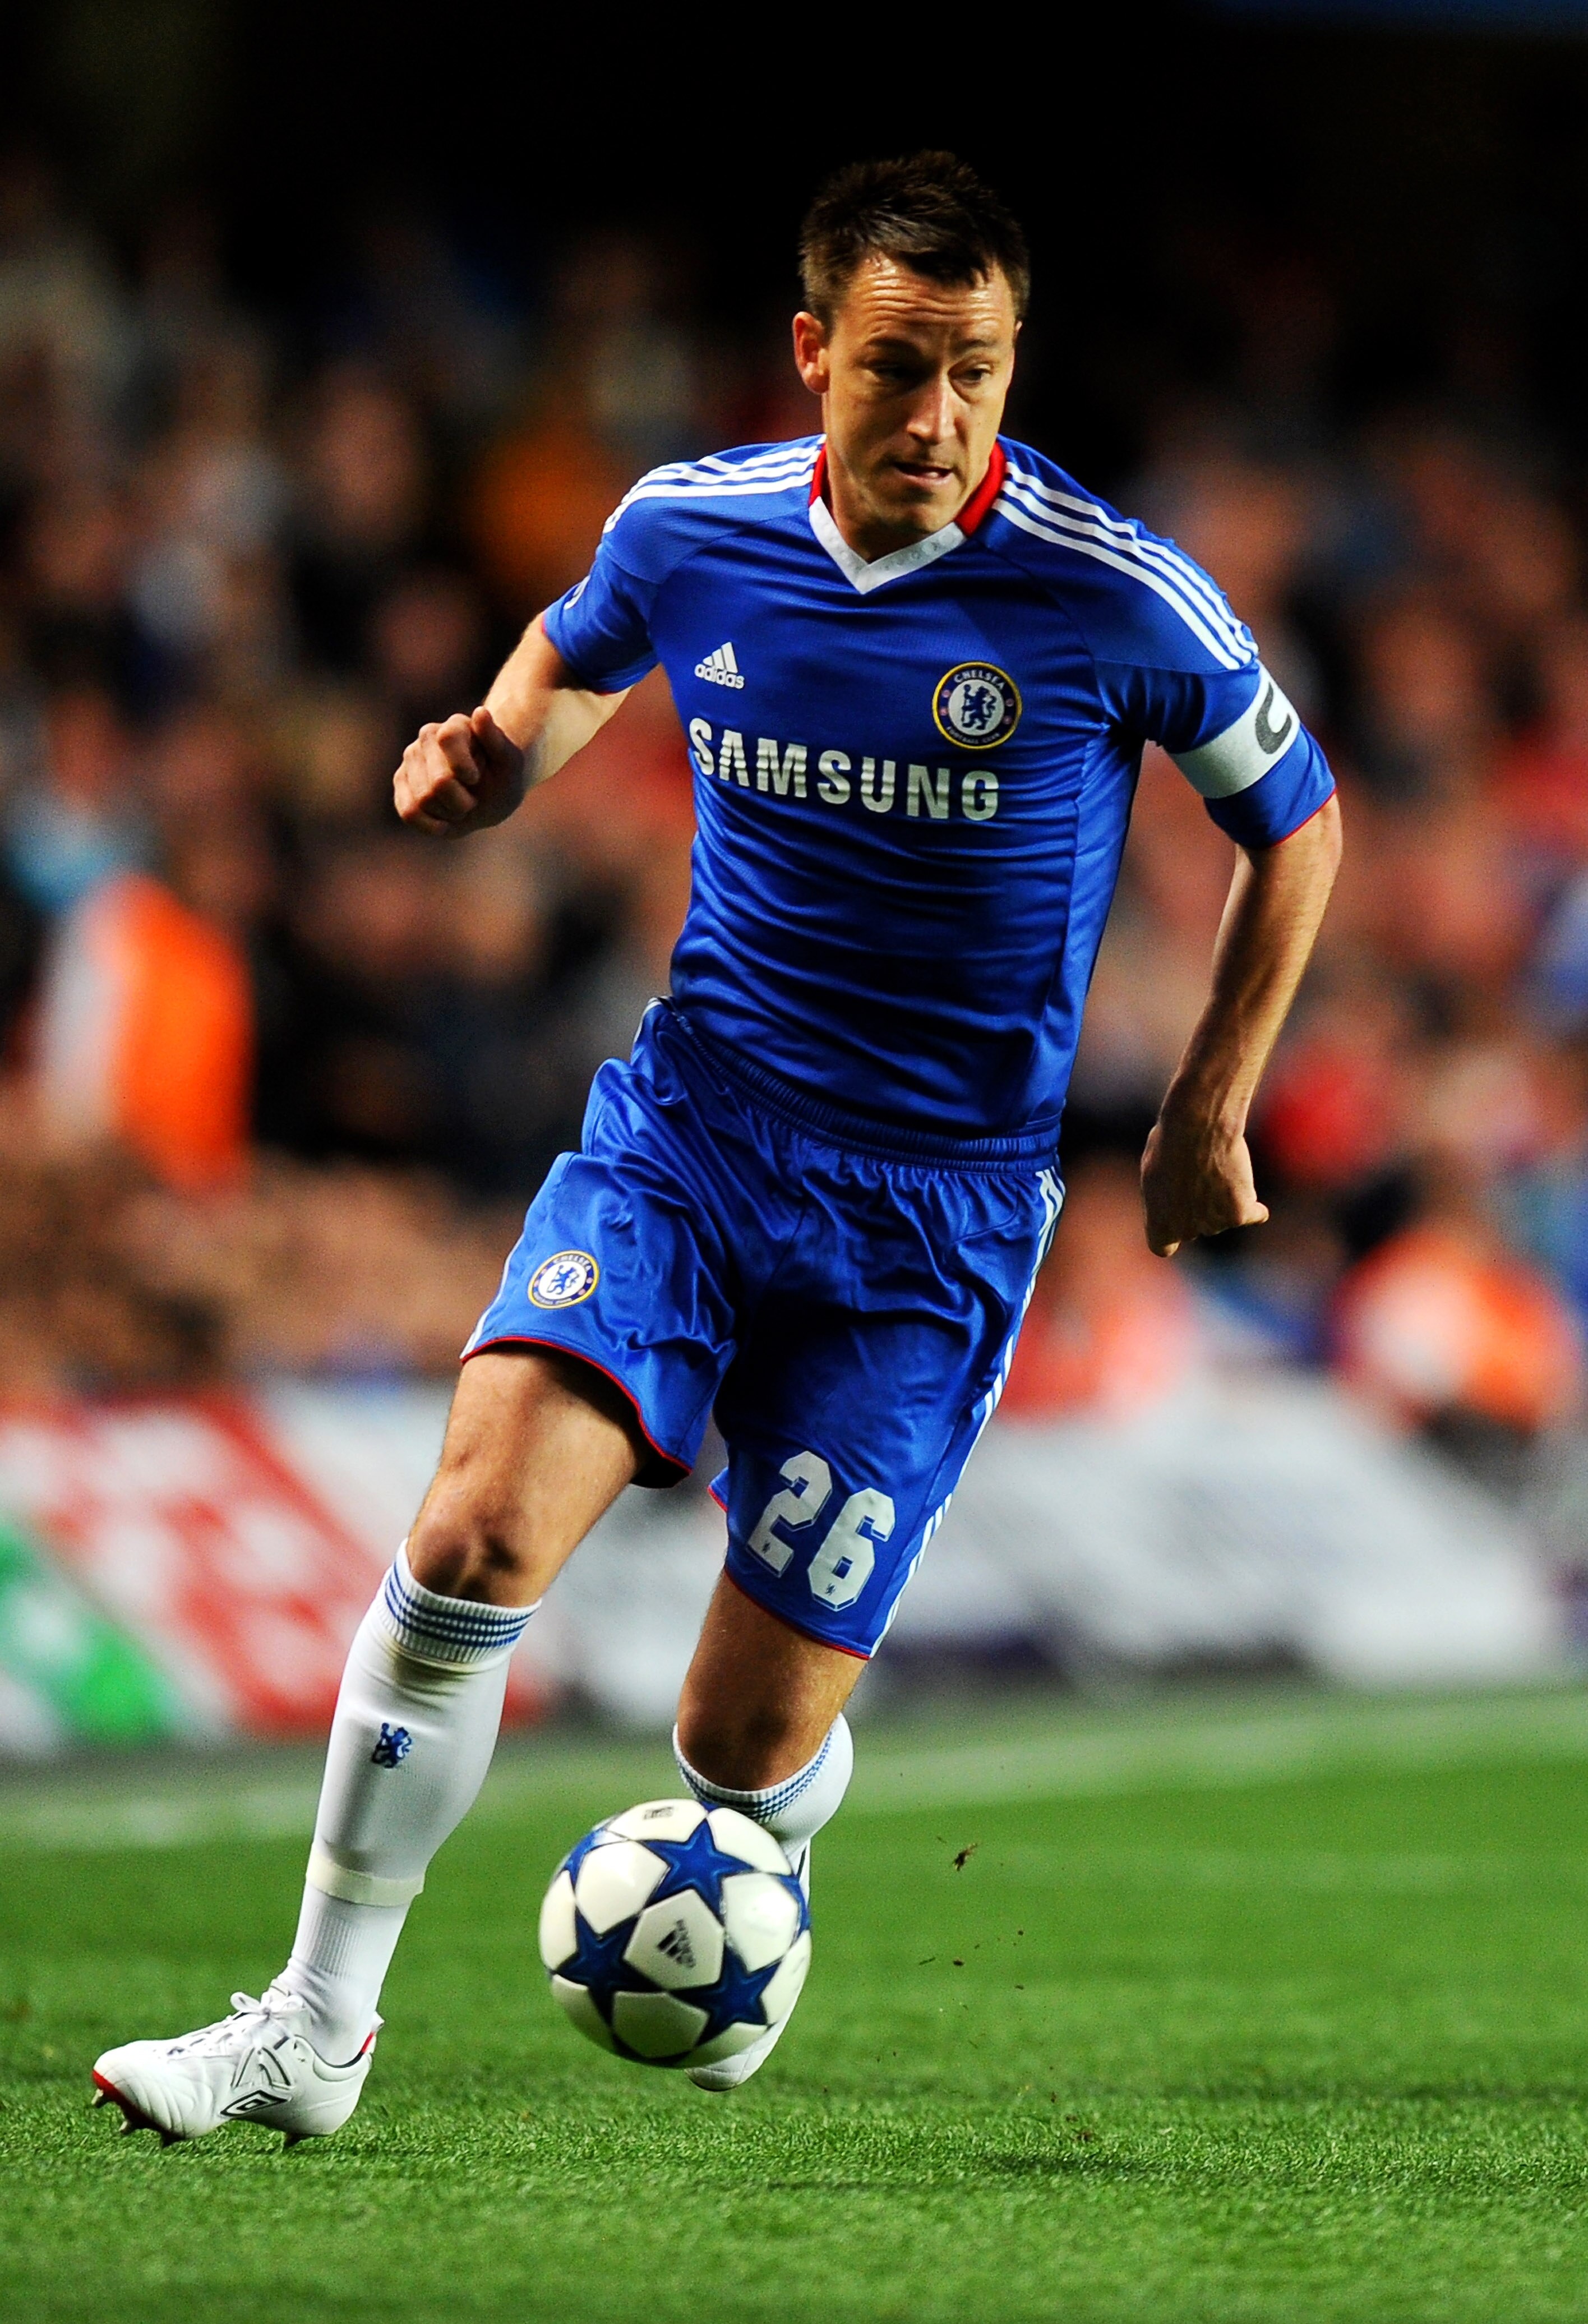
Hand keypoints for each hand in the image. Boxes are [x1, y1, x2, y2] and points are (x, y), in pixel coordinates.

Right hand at [394, 706, 526, 835]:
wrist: (489, 794)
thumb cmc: (502, 777)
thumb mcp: (511, 764)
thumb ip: (497, 740)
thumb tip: (480, 712)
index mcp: (455, 727)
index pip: (448, 738)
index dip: (463, 767)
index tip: (476, 778)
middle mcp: (427, 737)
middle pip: (439, 783)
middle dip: (463, 802)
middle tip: (473, 799)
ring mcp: (410, 760)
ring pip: (423, 800)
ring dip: (449, 813)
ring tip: (459, 805)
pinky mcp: (401, 782)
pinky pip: (408, 812)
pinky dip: (431, 825)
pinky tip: (445, 822)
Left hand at [1140, 1100, 1268, 1257]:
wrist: (1199, 1127)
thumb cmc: (1172, 1142)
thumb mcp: (1153, 1172)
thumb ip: (1164, 1198)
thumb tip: (1175, 1203)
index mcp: (1160, 1224)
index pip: (1163, 1247)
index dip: (1170, 1234)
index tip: (1175, 1220)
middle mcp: (1187, 1230)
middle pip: (1196, 1228)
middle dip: (1197, 1209)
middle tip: (1198, 1177)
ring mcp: (1215, 1224)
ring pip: (1224, 1217)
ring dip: (1223, 1199)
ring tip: (1217, 1168)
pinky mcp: (1241, 1213)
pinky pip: (1256, 1215)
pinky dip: (1255, 1206)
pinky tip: (1247, 1187)